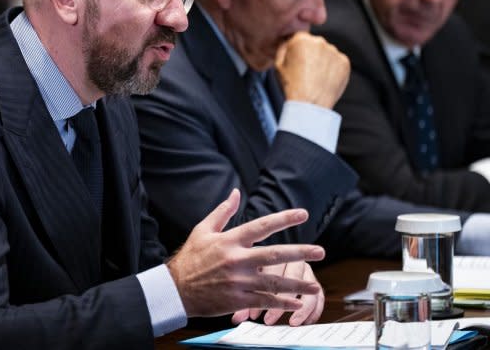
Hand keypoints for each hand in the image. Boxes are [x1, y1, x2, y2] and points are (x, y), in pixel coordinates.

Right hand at [166, 189, 324, 317]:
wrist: (175, 289)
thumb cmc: (190, 258)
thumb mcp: (203, 230)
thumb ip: (223, 211)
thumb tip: (236, 192)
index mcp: (229, 240)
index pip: (262, 226)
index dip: (284, 219)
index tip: (303, 213)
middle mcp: (236, 260)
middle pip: (274, 255)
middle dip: (300, 252)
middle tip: (320, 251)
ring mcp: (238, 281)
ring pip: (274, 282)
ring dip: (297, 283)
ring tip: (315, 283)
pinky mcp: (237, 300)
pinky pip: (264, 301)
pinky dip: (281, 303)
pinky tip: (296, 303)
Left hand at [232, 260, 324, 325]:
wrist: (269, 260)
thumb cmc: (250, 270)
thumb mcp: (245, 280)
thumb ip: (242, 297)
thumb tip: (236, 318)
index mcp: (271, 254)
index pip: (269, 272)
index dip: (261, 293)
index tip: (253, 314)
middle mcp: (290, 260)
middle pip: (291, 276)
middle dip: (283, 299)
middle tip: (270, 319)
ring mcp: (304, 270)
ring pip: (308, 286)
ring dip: (302, 307)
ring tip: (292, 322)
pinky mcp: (313, 281)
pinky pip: (319, 296)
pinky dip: (314, 310)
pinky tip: (306, 322)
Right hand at [275, 32, 349, 108]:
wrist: (309, 104)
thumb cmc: (292, 85)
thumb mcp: (278, 64)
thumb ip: (283, 47)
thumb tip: (287, 41)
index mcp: (301, 39)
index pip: (300, 38)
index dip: (298, 49)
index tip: (297, 60)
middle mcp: (319, 41)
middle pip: (315, 44)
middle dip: (311, 54)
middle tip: (305, 71)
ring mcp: (334, 51)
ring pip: (327, 53)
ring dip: (323, 61)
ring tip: (315, 77)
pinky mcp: (344, 62)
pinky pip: (338, 62)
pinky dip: (333, 69)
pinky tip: (324, 80)